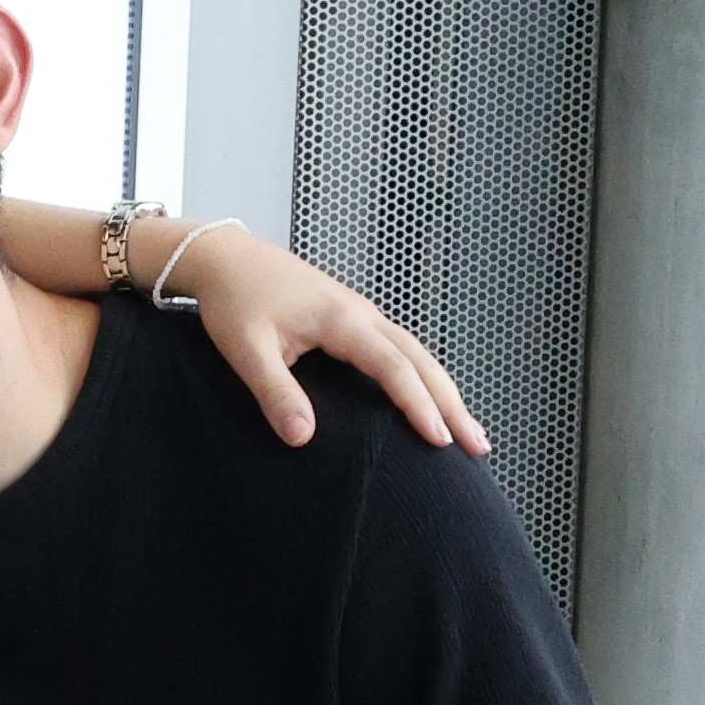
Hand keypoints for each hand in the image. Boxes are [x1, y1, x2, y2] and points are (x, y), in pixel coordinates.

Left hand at [162, 225, 485, 457]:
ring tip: (468, 431)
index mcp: (342, 320)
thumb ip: (275, 392)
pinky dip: (423, 376)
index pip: (393, 367)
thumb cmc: (234, 300)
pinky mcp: (354, 318)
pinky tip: (431, 399)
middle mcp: (362, 314)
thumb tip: (302, 438)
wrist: (226, 257)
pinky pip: (401, 349)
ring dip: (444, 391)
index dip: (418, 404)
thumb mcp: (246, 350)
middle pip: (421, 360)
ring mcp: (362, 313)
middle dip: (452, 403)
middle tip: (478, 446)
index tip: (439, 440)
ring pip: (417, 353)